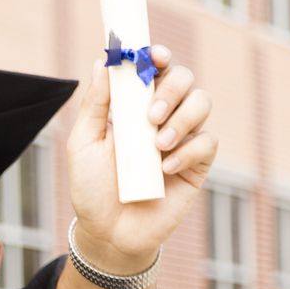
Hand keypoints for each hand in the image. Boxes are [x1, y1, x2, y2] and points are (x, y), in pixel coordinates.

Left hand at [66, 46, 216, 271]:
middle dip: (171, 89)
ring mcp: (182, 138)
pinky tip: (165, 169)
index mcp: (133, 107)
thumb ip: (95, 105)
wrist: (108, 233)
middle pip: (183, 79)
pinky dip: (187, 151)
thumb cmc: (92, 188)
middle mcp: (162, 116)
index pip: (153, 70)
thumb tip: (102, 62)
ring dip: (182, 118)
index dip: (157, 56)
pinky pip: (207, 142)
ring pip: (202, 103)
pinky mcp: (198, 163)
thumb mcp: (83, 145)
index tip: (153, 55)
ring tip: (157, 145)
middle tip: (149, 116)